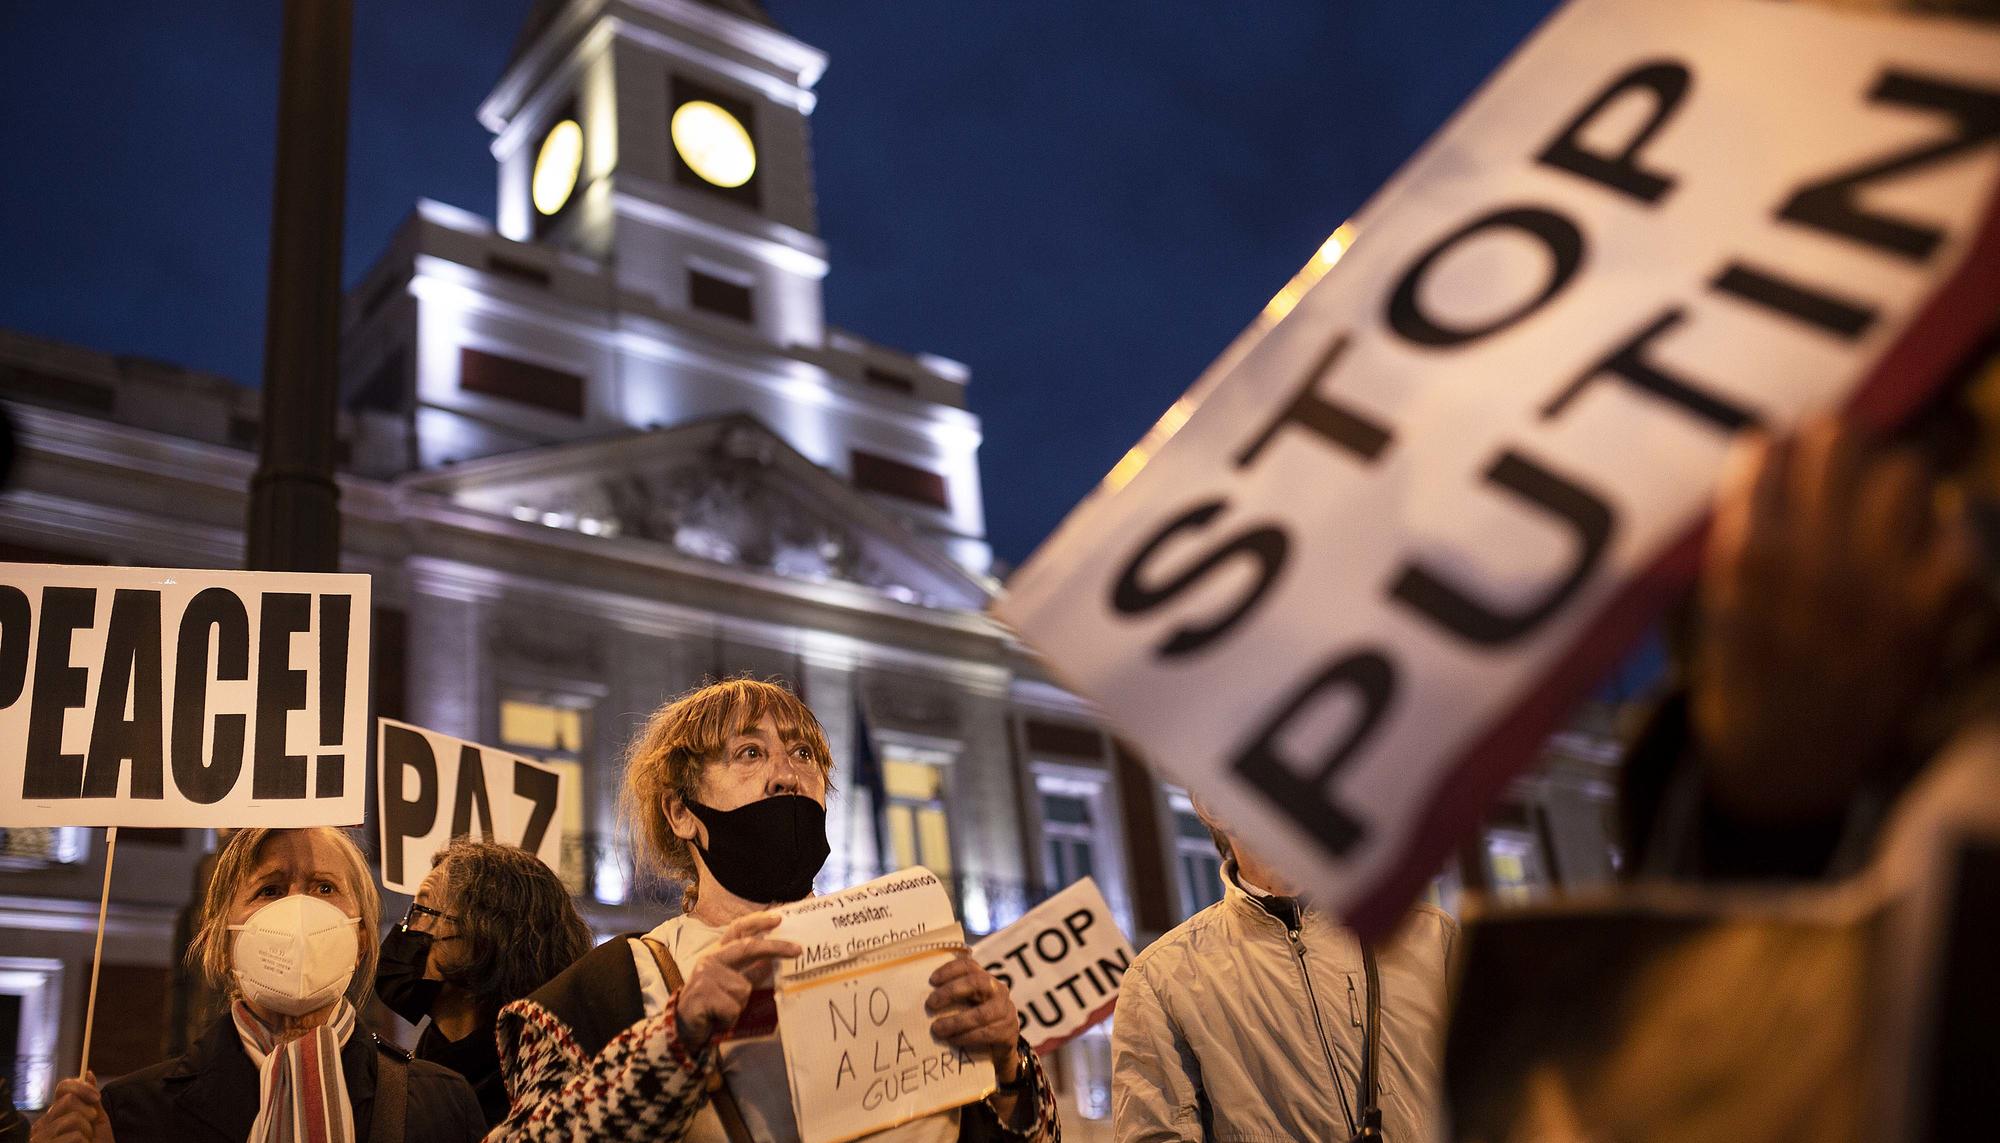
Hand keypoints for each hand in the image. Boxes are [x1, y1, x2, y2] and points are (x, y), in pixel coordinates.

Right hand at [32, 1074, 113, 1142]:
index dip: (81, 1087)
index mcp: (54, 1114)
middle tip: (91, 1128)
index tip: (97, 1097)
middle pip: (68, 1101)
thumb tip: (89, 1072)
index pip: (62, 1088)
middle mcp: (42, 1125)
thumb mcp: (97, 1121)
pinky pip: (74, 1137)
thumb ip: (92, 1100)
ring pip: (73, 1119)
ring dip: (88, 1132)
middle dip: (88, 1113)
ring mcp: (40, 1138)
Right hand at [673, 913, 799, 1050]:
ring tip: (724, 1013)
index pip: (737, 930)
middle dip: (776, 947)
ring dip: (740, 1006)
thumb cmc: (710, 1007)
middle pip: (748, 947)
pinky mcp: (702, 994)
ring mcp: (705, 976)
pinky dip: (729, 1019)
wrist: (682, 1029)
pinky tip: (717, 1020)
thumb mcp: (730, 986)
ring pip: (744, 988)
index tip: (779, 918)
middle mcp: (710, 960)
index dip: (757, 921)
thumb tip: (770, 963)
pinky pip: (733, 1008)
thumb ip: (747, 973)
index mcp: (718, 955)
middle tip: (798, 950)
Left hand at [925, 954, 1022, 1082]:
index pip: (969, 966)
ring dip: (956, 1022)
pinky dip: (966, 1037)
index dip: (950, 970)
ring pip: (980, 1014)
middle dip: (951, 992)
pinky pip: (985, 1033)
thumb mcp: (966, 1005)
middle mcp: (998, 990)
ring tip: (937, 1029)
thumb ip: (952, 997)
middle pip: (976, 982)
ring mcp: (1005, 1010)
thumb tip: (918, 997)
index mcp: (985, 979)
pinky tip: (952, 1040)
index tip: (931, 980)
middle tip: (930, 1004)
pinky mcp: (1008, 1030)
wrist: (1001, 1047)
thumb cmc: (976, 1021)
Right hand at [1693, 416, 1972, 823]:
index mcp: (1750, 556)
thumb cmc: (1743, 675)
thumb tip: (1768, 449)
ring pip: (1906, 473)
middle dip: (1835, 443)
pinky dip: (1945, 530)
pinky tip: (1922, 541)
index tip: (1779, 450)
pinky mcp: (1930, 614)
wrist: (1785, 765)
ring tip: (1878, 499)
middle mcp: (1815, 560)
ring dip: (1890, 477)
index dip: (1777, 446)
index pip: (1769, 452)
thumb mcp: (1715, 599)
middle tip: (1833, 457)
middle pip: (1841, 442)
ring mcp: (1878, 584)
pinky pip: (1958, 534)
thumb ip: (1740, 527)